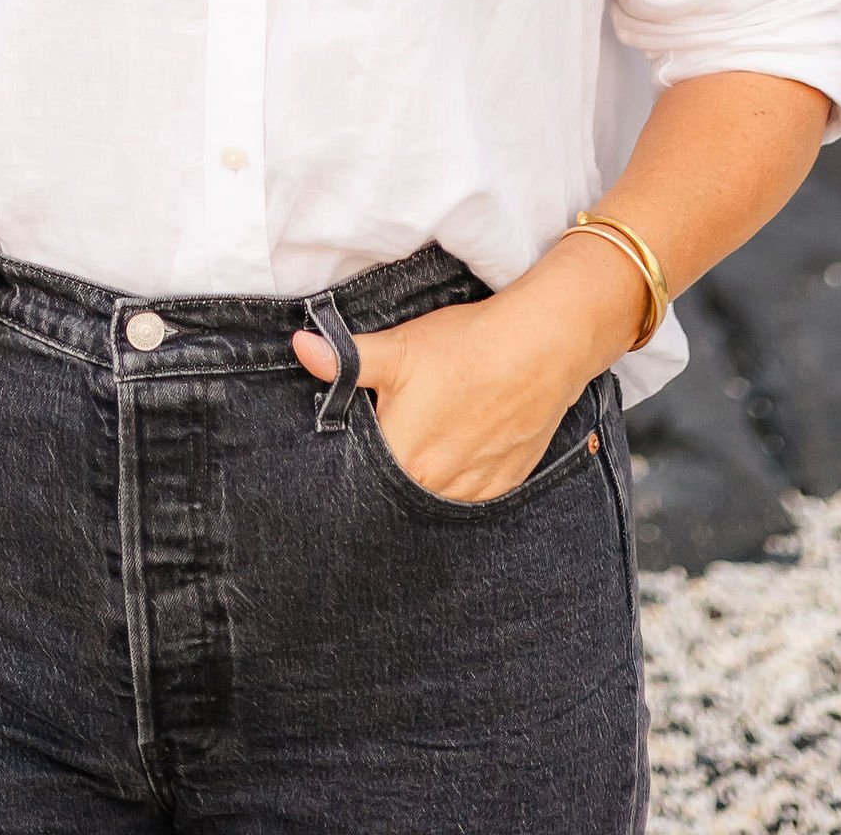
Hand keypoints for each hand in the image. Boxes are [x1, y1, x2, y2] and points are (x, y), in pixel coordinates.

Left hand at [292, 247, 641, 503]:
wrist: (541, 346)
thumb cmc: (466, 345)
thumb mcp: (399, 348)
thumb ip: (346, 360)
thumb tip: (300, 347)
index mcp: (402, 458)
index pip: (360, 477)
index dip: (355, 460)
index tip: (355, 444)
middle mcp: (435, 487)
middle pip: (397, 490)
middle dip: (389, 470)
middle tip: (398, 433)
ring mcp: (473, 490)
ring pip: (434, 496)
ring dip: (426, 477)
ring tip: (430, 440)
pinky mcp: (502, 485)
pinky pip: (468, 496)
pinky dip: (459, 478)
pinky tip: (459, 447)